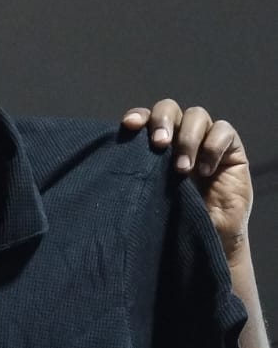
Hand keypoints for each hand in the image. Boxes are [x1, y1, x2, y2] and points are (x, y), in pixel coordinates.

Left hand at [121, 100, 251, 263]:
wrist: (209, 239)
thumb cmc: (175, 221)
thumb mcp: (151, 197)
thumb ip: (139, 174)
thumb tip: (116, 161)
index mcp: (155, 144)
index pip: (145, 118)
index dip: (138, 116)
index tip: (129, 126)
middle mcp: (179, 136)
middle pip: (169, 109)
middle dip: (162, 122)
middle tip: (158, 144)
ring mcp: (205, 139)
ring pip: (196, 115)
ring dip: (187, 139)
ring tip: (182, 170)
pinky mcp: (231, 148)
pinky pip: (224, 130)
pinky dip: (213, 146)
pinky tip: (206, 170)